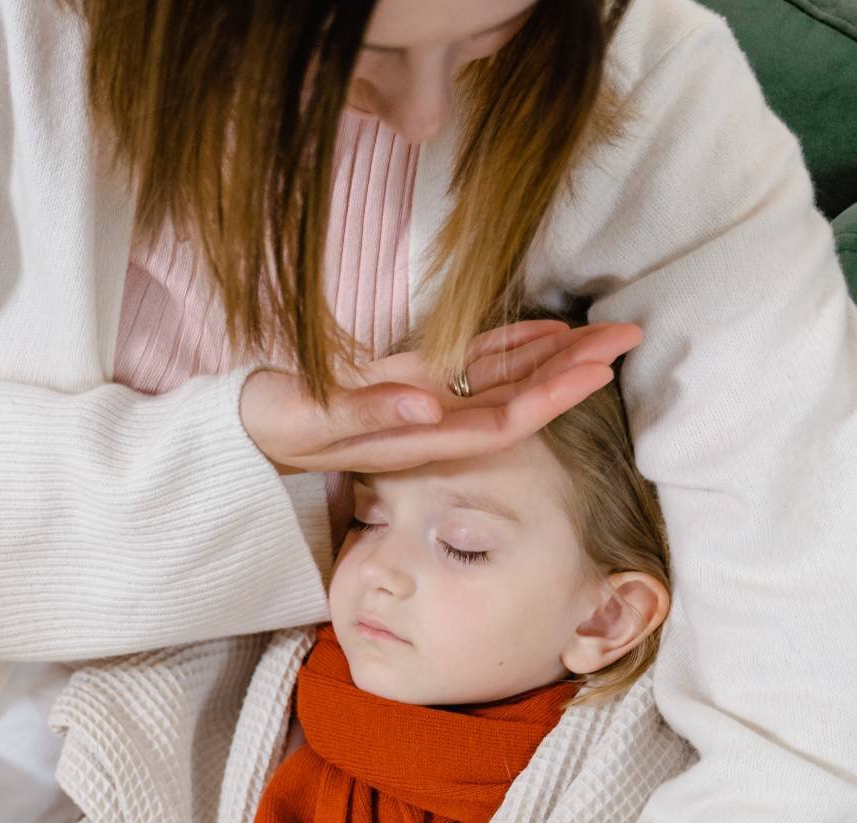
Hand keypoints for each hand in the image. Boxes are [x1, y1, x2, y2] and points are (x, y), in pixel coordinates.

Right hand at [240, 319, 642, 473]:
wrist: (249, 427)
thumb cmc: (276, 424)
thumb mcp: (311, 418)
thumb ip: (366, 413)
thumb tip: (427, 407)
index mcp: (416, 436)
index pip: (499, 420)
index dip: (550, 397)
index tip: (597, 372)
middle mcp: (432, 422)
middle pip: (517, 399)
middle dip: (572, 371)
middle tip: (627, 337)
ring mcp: (424, 401)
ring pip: (502, 379)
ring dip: (553, 357)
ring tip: (602, 332)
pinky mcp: (411, 380)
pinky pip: (471, 364)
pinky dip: (510, 346)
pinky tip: (546, 331)